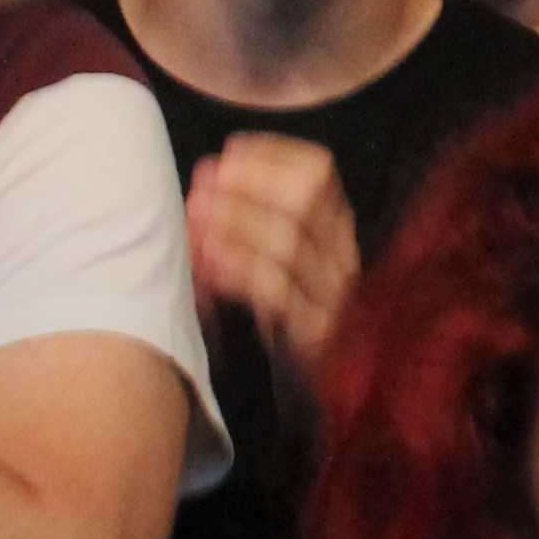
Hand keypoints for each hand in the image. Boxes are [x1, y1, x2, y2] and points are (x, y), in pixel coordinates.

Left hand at [186, 134, 362, 375]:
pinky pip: (278, 293)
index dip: (273, 154)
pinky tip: (208, 263)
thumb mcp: (284, 260)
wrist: (328, 387)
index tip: (229, 151)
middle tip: (203, 183)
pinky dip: (240, 270)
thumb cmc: (289, 313)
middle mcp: (343, 254)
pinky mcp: (317, 333)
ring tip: (195, 216)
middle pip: (307, 200)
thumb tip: (205, 181)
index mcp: (338, 227)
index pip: (319, 172)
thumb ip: (258, 221)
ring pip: (290, 243)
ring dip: (236, 222)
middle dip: (250, 183)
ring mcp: (334, 294)